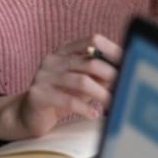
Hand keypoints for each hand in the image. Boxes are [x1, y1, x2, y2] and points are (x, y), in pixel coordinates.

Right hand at [0, 34, 122, 140]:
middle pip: (90, 62)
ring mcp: (43, 76)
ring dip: (101, 94)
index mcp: (65, 51)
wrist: (28, 116)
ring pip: (81, 81)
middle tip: (125, 87)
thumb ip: (98, 76)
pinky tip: (93, 114)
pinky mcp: (37, 94)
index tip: (129, 62)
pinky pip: (67, 100)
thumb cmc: (61, 97)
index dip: (112, 50)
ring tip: (113, 104)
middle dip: (111, 75)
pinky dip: (84, 108)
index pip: (92, 41)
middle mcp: (53, 60)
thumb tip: (125, 73)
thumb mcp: (81, 84)